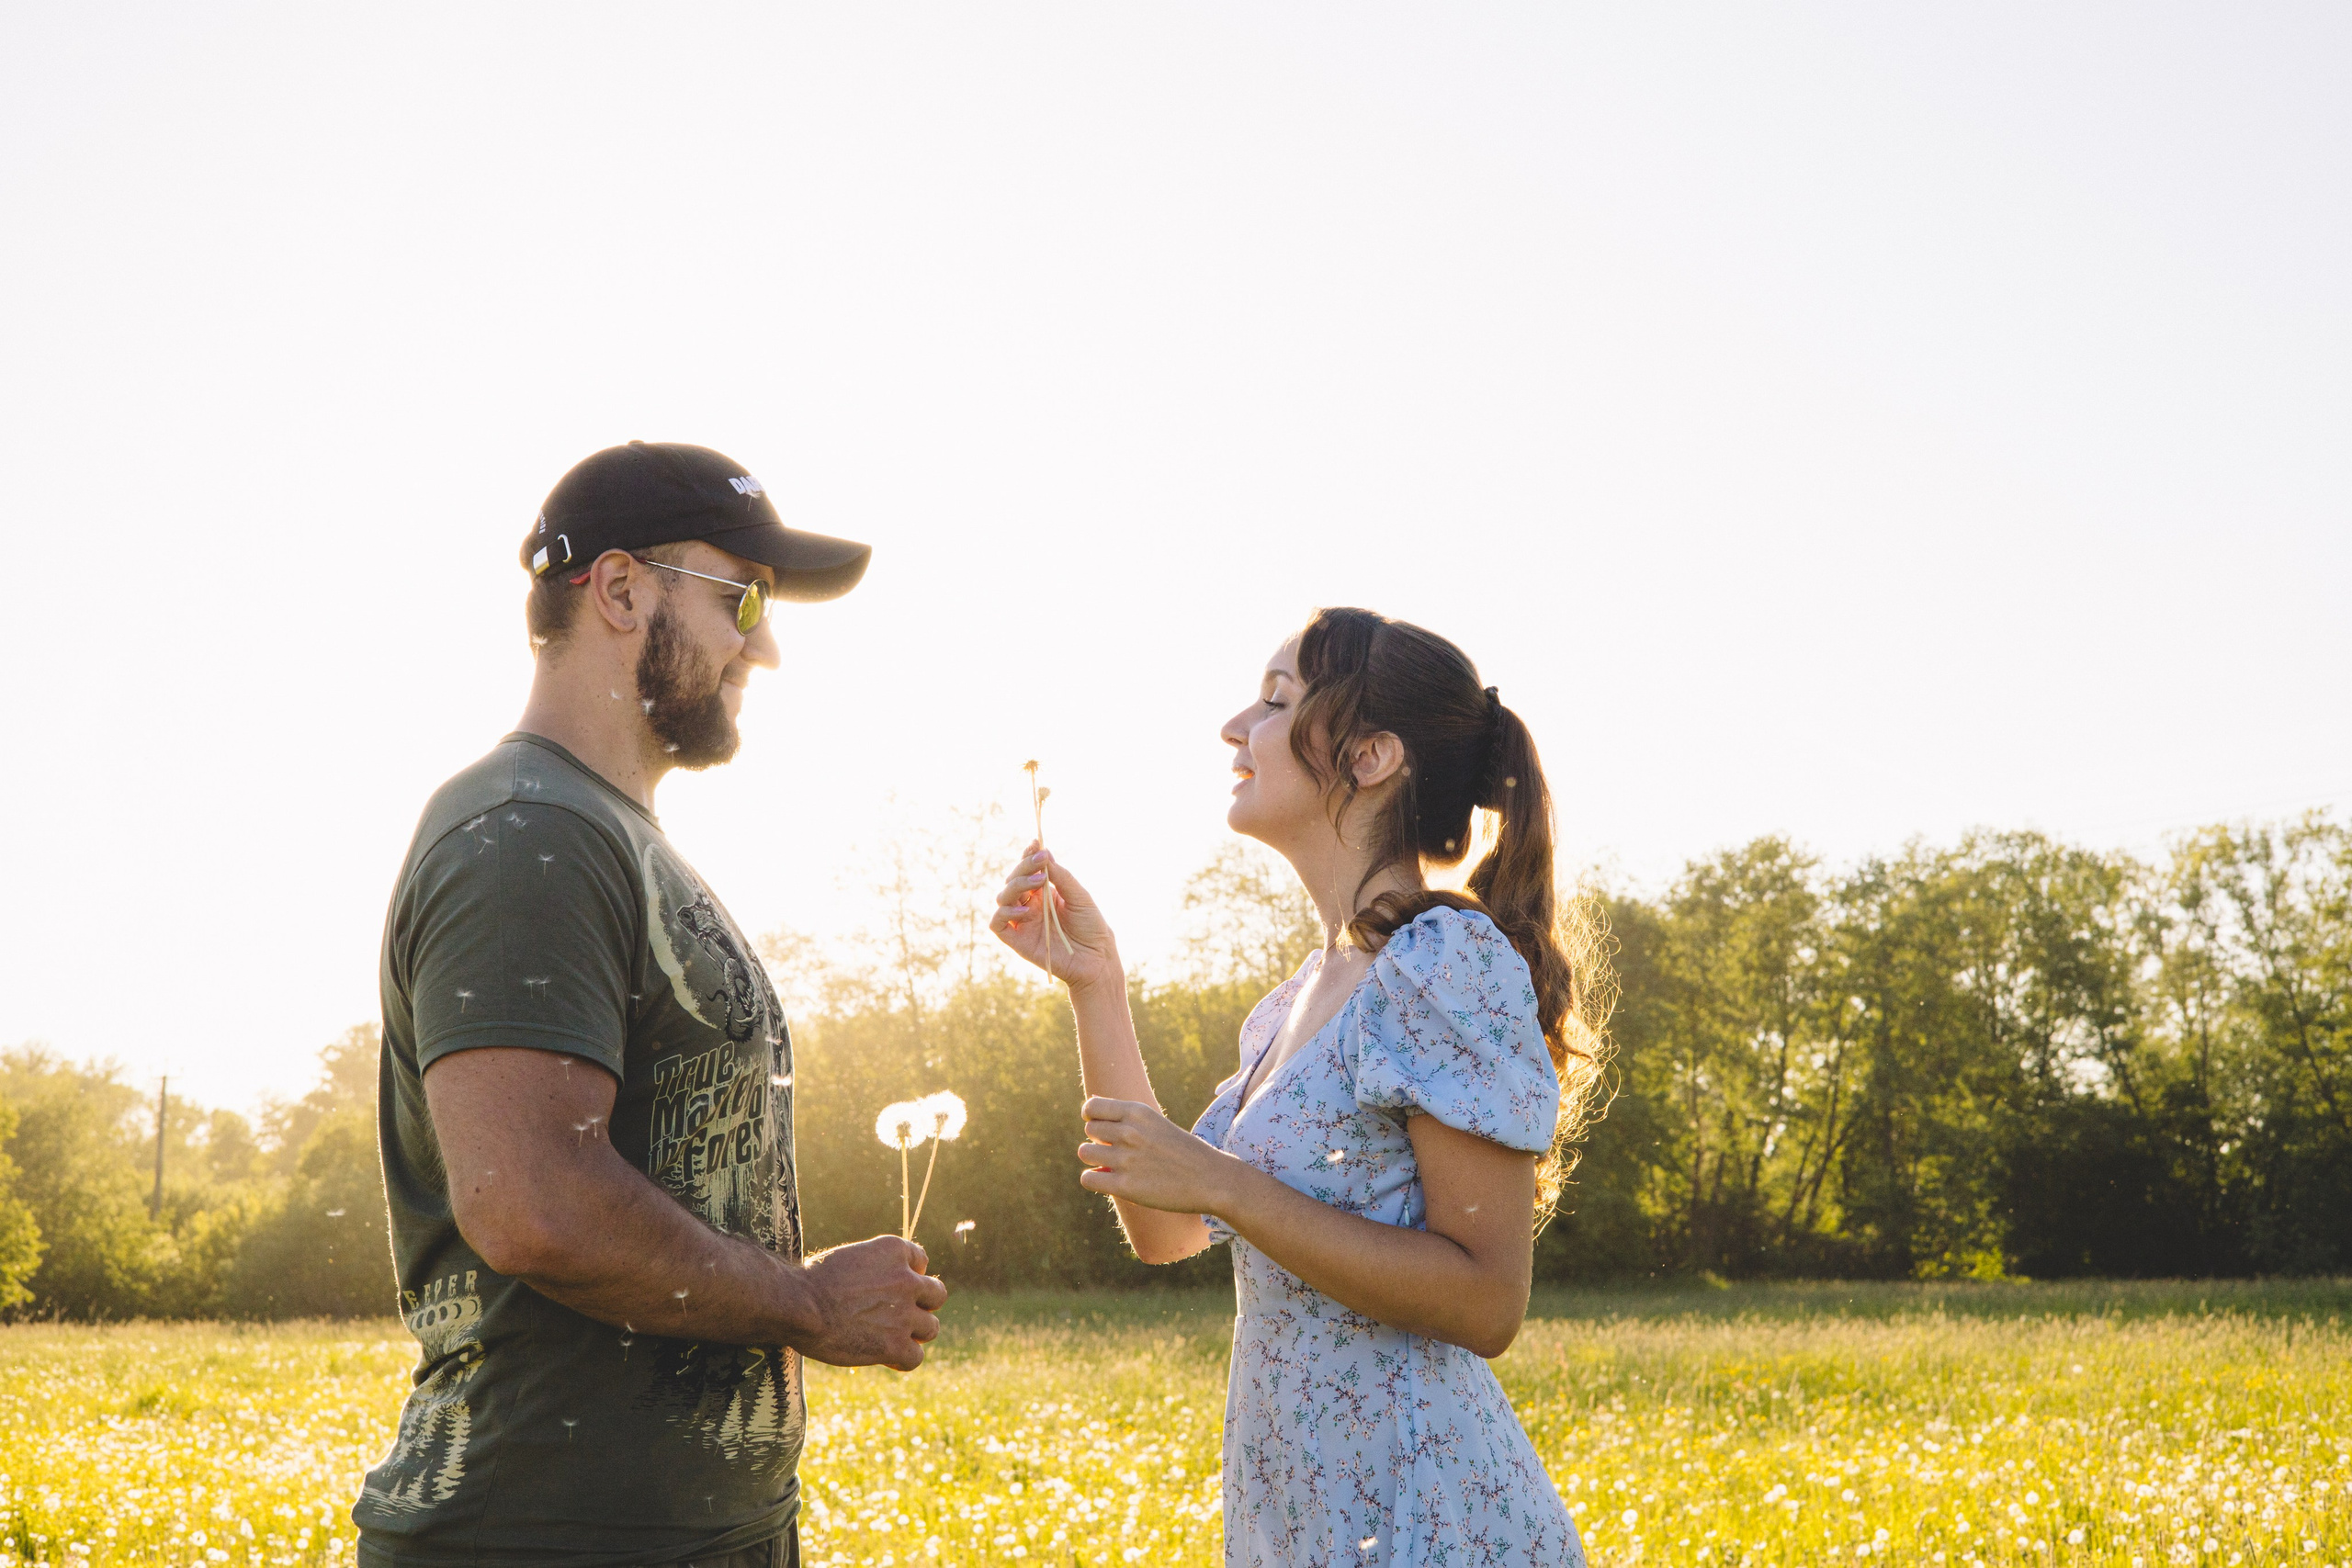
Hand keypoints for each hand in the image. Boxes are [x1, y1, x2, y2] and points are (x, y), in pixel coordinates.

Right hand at [794, 1236, 947, 1371]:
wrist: (800, 1304)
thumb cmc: (812, 1281)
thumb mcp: (851, 1258)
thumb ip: (876, 1268)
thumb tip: (883, 1287)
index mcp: (895, 1250)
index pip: (921, 1261)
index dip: (910, 1276)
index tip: (894, 1288)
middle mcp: (908, 1280)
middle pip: (936, 1295)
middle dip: (921, 1305)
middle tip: (899, 1315)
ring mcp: (905, 1314)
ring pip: (931, 1328)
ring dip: (915, 1334)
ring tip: (891, 1338)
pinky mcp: (896, 1345)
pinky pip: (916, 1357)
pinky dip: (903, 1360)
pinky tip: (887, 1359)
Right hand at [989, 845, 1121, 991]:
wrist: (1097, 958)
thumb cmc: (1091, 926)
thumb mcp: (1079, 896)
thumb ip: (1061, 876)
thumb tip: (1045, 852)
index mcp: (1043, 893)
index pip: (1028, 870)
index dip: (1028, 856)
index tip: (1036, 843)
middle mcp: (1029, 905)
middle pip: (1013, 880)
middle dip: (1024, 867)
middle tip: (1041, 862)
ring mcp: (1022, 922)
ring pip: (1003, 897)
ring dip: (1016, 885)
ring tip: (1038, 882)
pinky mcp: (1016, 940)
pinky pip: (998, 923)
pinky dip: (1006, 912)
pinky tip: (1025, 911)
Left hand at [1076, 1096, 1247, 1214]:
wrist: (1212, 1179)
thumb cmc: (1184, 1151)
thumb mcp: (1156, 1123)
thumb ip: (1126, 1118)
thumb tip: (1089, 1110)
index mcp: (1137, 1112)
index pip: (1091, 1107)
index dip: (1092, 1118)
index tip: (1102, 1129)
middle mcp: (1129, 1132)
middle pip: (1088, 1131)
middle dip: (1098, 1141)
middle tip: (1117, 1152)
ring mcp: (1126, 1159)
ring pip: (1085, 1153)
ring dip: (1096, 1160)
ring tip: (1114, 1166)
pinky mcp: (1125, 1186)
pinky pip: (1088, 1179)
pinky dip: (1094, 1180)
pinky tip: (1109, 1181)